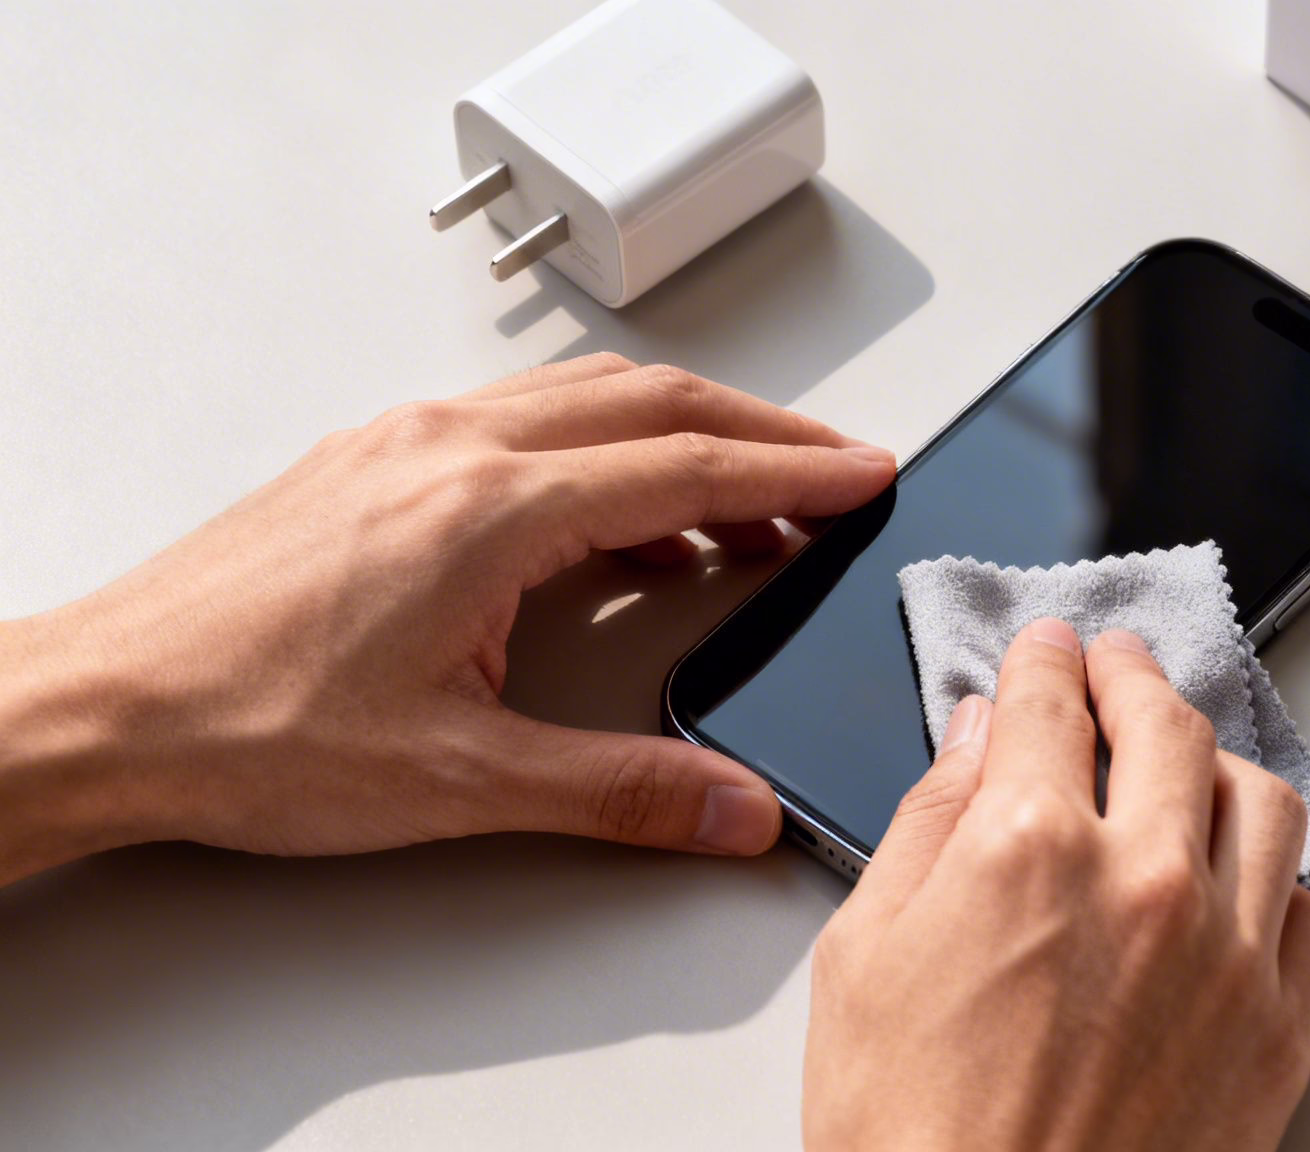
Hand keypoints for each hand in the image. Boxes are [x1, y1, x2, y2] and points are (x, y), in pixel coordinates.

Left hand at [0, 354, 895, 884]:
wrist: (102, 709)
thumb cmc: (244, 728)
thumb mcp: (459, 780)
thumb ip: (622, 792)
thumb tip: (735, 806)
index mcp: (490, 507)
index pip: (685, 466)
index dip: (793, 473)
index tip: (864, 476)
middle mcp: (450, 448)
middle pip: (651, 403)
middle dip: (762, 433)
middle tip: (834, 468)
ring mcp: (405, 445)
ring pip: (584, 400)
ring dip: (683, 433)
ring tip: (748, 496)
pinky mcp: (372, 464)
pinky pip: (523, 424)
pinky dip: (604, 453)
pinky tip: (621, 526)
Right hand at [803, 619, 1309, 1151]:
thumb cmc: (912, 1137)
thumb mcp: (862, 961)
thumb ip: (925, 826)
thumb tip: (968, 739)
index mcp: (1026, 846)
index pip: (1049, 702)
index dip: (1044, 660)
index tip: (1046, 649)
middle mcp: (1145, 879)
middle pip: (1167, 724)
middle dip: (1133, 677)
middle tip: (1116, 666)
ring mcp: (1227, 952)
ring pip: (1262, 799)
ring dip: (1217, 759)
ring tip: (1187, 758)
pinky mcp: (1278, 1029)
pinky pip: (1309, 911)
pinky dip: (1275, 876)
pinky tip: (1240, 880)